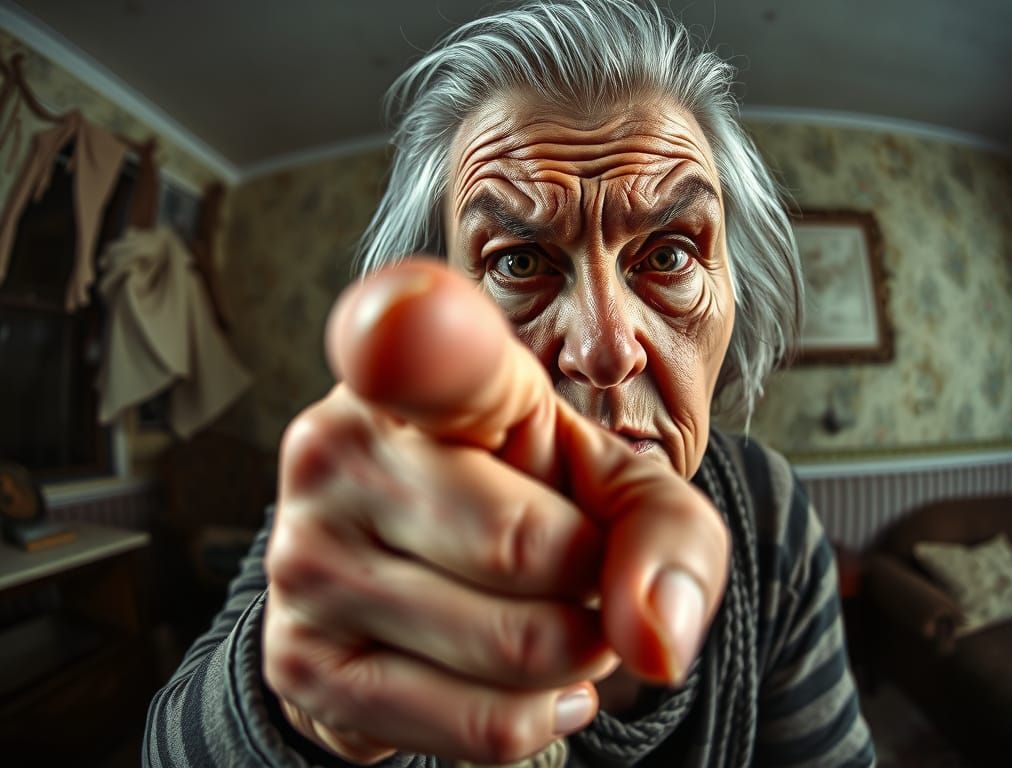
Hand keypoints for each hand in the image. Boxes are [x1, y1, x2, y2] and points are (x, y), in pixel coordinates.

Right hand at [262, 259, 729, 763]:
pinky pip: (481, 724)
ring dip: (578, 654)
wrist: (419, 589)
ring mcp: (305, 560)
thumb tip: (653, 637)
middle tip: (580, 571)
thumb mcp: (612, 486)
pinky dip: (542, 715)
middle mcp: (337, 450)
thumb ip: (662, 530)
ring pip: (515, 648)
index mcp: (415, 378)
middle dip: (594, 582)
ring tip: (557, 624)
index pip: (415, 349)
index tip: (409, 311)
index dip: (418, 331)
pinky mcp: (301, 663)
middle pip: (527, 544)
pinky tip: (535, 686)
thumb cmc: (527, 505)